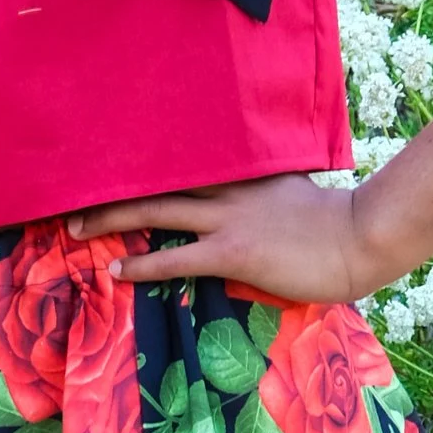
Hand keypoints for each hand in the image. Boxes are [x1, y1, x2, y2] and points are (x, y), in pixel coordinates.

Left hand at [67, 173, 397, 304]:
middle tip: (73, 198)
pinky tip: (116, 271)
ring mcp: (229, 219)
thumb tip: (237, 197)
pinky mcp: (233, 252)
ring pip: (156, 211)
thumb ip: (259, 188)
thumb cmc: (332, 223)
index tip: (107, 163)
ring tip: (76, 231)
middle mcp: (228, 188)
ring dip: (111, 221)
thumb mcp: (291, 191)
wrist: (359, 237)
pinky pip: (176, 256)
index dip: (142, 164)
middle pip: (157, 181)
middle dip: (112, 190)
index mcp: (242, 171)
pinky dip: (142, 264)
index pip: (181, 161)